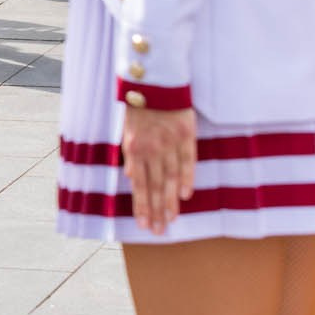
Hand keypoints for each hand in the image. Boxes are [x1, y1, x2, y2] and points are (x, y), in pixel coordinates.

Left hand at [122, 104, 198, 235]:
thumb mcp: (126, 130)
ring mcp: (168, 143)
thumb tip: (130, 178)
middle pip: (154, 186)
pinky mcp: (185, 136)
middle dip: (156, 211)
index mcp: (133, 148)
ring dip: (170, 201)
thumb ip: (131, 155)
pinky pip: (187, 161)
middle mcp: (150, 149)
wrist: (155, 82)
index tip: (144, 225)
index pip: (138, 185)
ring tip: (171, 220)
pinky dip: (186, 179)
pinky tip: (185, 196)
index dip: (141, 206)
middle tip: (159, 232)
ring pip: (170, 178)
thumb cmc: (139, 108)